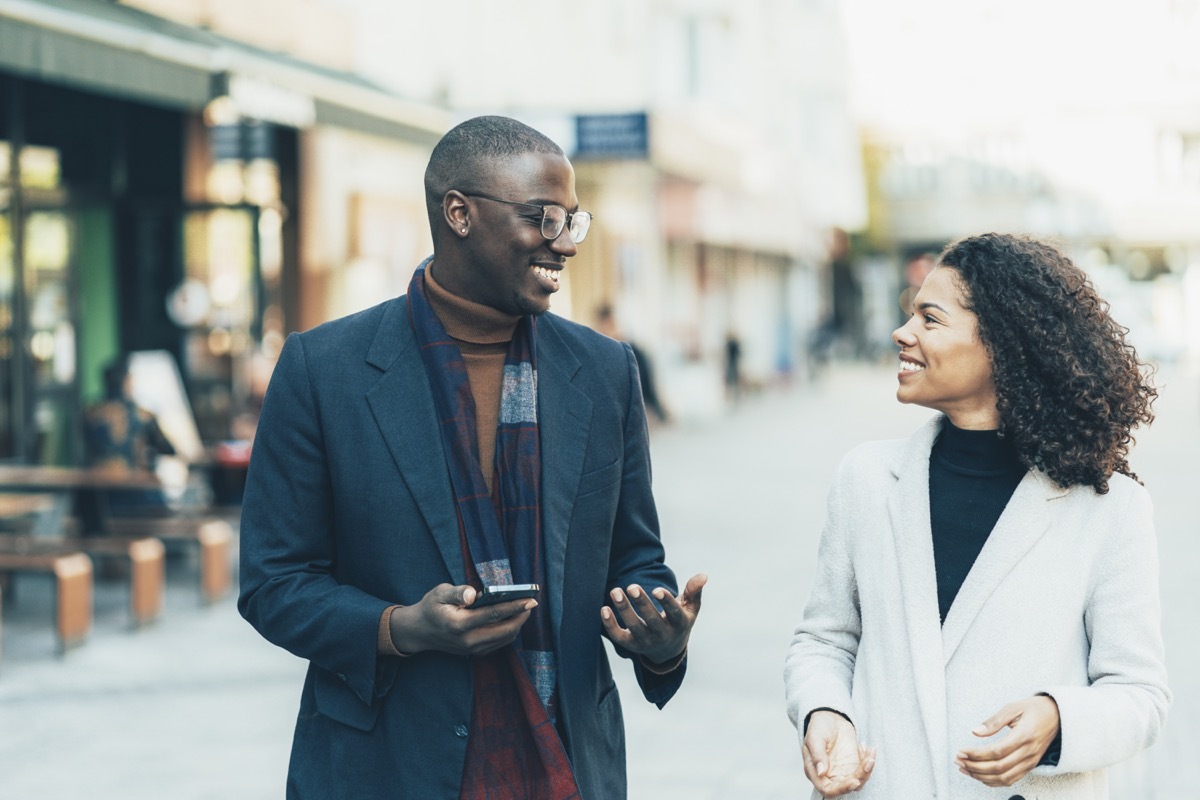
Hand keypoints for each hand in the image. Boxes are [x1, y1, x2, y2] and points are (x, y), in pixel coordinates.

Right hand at [389, 583, 534, 655]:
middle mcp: (468, 641)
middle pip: (505, 630)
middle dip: (521, 616)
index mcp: (459, 624)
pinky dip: (509, 631)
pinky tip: (512, 618)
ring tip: (524, 608)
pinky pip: (499, 643)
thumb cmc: (431, 607)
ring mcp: (472, 649)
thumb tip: (474, 593)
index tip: (530, 599)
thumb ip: (457, 592)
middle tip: (532, 602)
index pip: (494, 614)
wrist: (419, 632)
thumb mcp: (439, 593)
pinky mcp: (475, 653)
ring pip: (505, 638)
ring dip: (517, 624)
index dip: (514, 606)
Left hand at [600, 573, 706, 665]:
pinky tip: (604, 608)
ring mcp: (646, 642)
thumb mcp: (690, 608)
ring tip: (615, 591)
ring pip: (634, 628)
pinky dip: (610, 625)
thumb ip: (694, 591)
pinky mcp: (631, 645)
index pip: (674, 613)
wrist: (668, 649)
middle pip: (652, 621)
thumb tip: (703, 575)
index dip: (666, 602)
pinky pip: (619, 637)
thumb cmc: (679, 620)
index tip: (657, 589)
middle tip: (632, 586)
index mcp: (679, 624)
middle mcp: (663, 635)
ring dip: (624, 610)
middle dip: (642, 604)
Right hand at [802, 710, 875, 796]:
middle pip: (846, 787)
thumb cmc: (818, 727)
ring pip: (858, 781)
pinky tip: (866, 748)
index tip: (854, 781)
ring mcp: (842, 771)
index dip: (842, 789)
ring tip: (870, 752)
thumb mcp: (814, 737)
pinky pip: (864, 770)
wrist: (830, 718)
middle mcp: (829, 775)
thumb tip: (821, 772)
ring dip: (867, 769)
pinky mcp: (853, 765)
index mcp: (815, 772)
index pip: (828, 789)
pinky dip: (868, 760)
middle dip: (860, 777)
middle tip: (869, 762)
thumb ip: (817, 755)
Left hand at [956, 695, 1060, 786]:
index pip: (997, 751)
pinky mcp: (1030, 766)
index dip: (977, 754)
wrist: (1056, 716)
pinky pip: (1011, 779)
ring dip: (982, 776)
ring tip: (965, 769)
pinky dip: (994, 781)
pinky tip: (980, 775)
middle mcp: (1028, 752)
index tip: (961, 751)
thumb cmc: (1034, 709)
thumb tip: (975, 732)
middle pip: (999, 767)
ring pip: (1004, 777)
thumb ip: (993, 721)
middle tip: (959, 760)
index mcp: (1024, 736)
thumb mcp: (1013, 707)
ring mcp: (1030, 761)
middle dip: (975, 766)